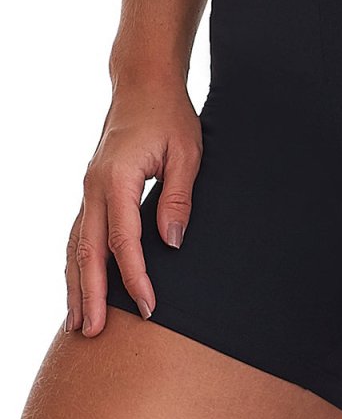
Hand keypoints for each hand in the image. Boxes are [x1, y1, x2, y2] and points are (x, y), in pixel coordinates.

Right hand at [64, 81, 202, 336]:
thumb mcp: (187, 154)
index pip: (124, 241)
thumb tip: (172, 242)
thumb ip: (179, 198)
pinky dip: (77, 264)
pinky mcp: (91, 190)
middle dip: (90, 295)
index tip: (148, 306)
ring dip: (76, 285)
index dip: (135, 277)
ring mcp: (88, 188)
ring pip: (76, 246)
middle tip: (93, 333)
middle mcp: (94, 186)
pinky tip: (79, 287)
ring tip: (78, 324)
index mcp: (117, 179)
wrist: (143, 85)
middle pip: (88, 251)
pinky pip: (79, 234)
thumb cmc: (170, 116)